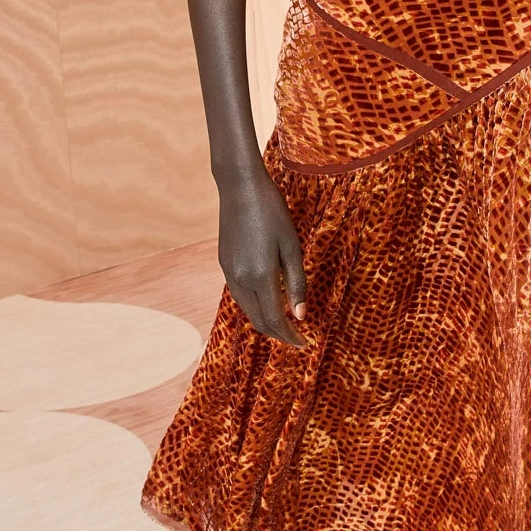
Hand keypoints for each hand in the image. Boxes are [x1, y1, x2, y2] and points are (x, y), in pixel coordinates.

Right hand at [217, 168, 307, 347]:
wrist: (239, 187)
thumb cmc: (272, 211)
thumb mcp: (292, 246)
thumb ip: (296, 283)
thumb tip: (301, 315)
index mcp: (260, 276)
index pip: (276, 320)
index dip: (291, 336)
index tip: (305, 343)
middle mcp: (240, 280)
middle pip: (259, 321)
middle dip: (279, 334)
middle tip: (298, 337)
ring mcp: (229, 273)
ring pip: (248, 311)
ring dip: (266, 321)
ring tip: (286, 322)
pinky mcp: (224, 265)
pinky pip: (240, 296)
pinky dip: (255, 306)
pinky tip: (268, 300)